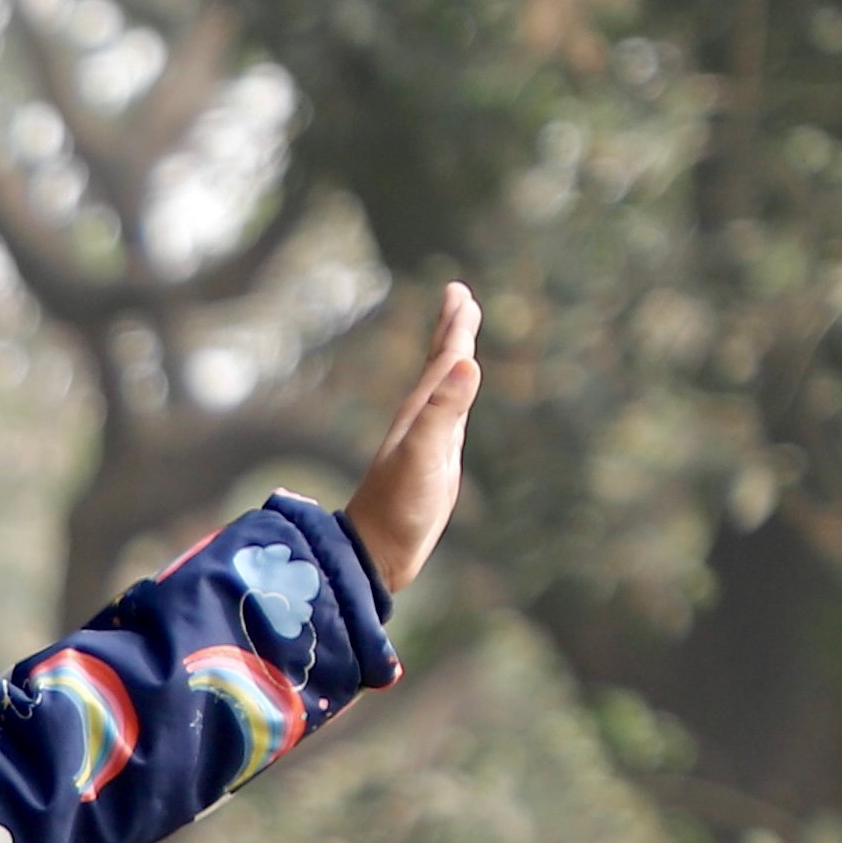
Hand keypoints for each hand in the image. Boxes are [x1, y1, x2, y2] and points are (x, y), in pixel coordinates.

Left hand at [341, 282, 480, 594]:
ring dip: (453, 361)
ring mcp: (428, 442)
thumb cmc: (399, 507)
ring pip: (443, 389)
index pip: (443, 360)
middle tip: (460, 296)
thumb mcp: (425, 455)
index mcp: (421, 412)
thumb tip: (465, 362)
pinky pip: (449, 418)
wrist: (376, 551)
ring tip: (460, 342)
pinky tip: (456, 401)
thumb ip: (444, 410)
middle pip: (439, 367)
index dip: (454, 327)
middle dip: (451, 331)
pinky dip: (456, 399)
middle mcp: (422, 421)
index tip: (459, 291)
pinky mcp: (434, 464)